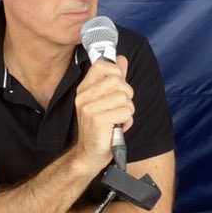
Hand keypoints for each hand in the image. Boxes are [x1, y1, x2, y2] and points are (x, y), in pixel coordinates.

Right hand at [72, 54, 133, 171]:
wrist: (90, 154)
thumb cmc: (100, 127)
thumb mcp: (106, 100)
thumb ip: (114, 78)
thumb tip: (121, 58)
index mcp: (84, 89)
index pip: (102, 65)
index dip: (117, 72)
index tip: (118, 86)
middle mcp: (84, 96)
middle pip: (119, 81)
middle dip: (127, 95)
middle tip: (119, 108)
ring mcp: (89, 108)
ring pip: (125, 97)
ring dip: (128, 110)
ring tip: (118, 119)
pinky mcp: (97, 120)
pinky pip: (126, 112)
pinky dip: (127, 121)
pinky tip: (118, 128)